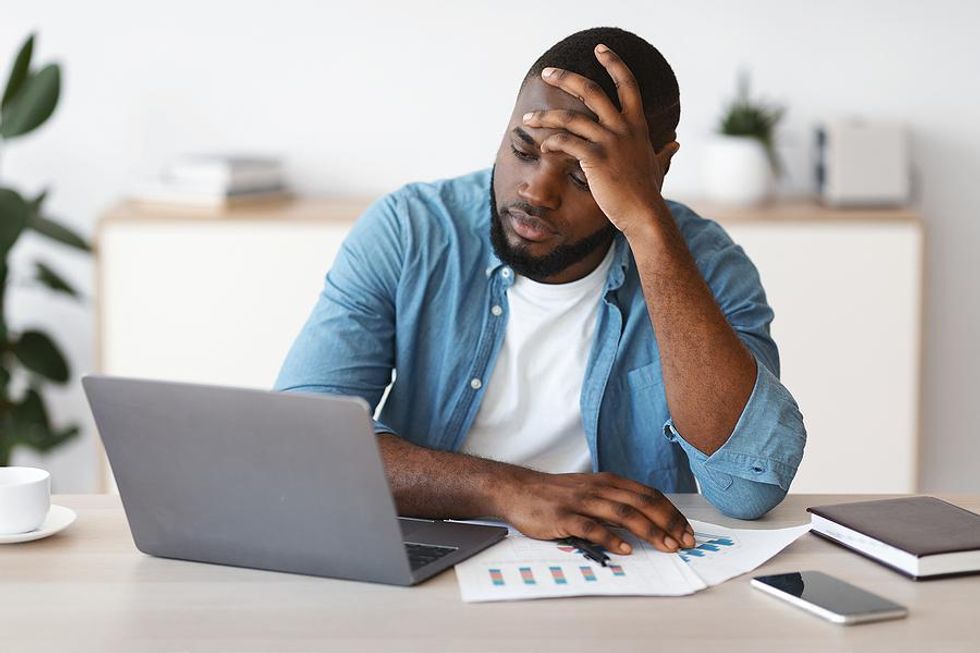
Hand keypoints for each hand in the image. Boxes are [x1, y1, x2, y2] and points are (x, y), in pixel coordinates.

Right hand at [498, 469, 695, 553]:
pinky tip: (625, 549)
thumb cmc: (556, 495)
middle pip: (642, 503)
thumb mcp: (590, 490)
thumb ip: (615, 502)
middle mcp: (599, 488)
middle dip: (668, 523)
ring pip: (623, 514)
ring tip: (666, 547)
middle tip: (684, 543)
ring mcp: (582, 501)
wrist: (517, 489)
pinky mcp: (564, 516)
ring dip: (649, 531)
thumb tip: (646, 521)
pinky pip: (592, 527)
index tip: (687, 531)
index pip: (649, 495)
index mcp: (608, 482)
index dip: (671, 513)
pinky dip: (611, 538)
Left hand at [521, 43, 679, 237]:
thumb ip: (664, 152)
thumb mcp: (658, 165)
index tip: (600, 49)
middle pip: (591, 90)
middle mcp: (623, 128)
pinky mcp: (595, 159)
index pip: (628, 84)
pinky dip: (552, 142)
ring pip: (570, 118)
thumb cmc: (648, 192)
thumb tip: (675, 144)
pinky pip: (566, 143)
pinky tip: (544, 146)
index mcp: (636, 125)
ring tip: (528, 119)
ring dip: (545, 117)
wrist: (644, 214)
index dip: (614, 63)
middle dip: (566, 78)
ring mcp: (609, 142)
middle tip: (547, 72)